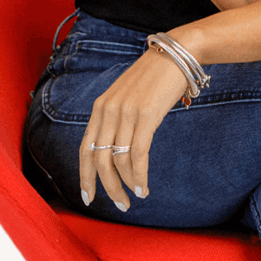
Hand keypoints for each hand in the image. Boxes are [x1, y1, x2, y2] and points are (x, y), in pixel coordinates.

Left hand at [77, 49, 187, 211]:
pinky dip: (139, 175)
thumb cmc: (153, 79)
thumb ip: (116, 120)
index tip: (88, 197)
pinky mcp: (146, 116)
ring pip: (118, 160)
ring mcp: (126, 113)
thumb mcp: (125, 97)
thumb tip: (115, 152)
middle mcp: (108, 111)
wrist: (175, 55)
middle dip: (106, 187)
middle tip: (120, 205)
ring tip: (136, 196)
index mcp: (99, 108)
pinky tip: (144, 187)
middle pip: (99, 159)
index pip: (85, 148)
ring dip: (126, 185)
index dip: (85, 176)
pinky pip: (138, 154)